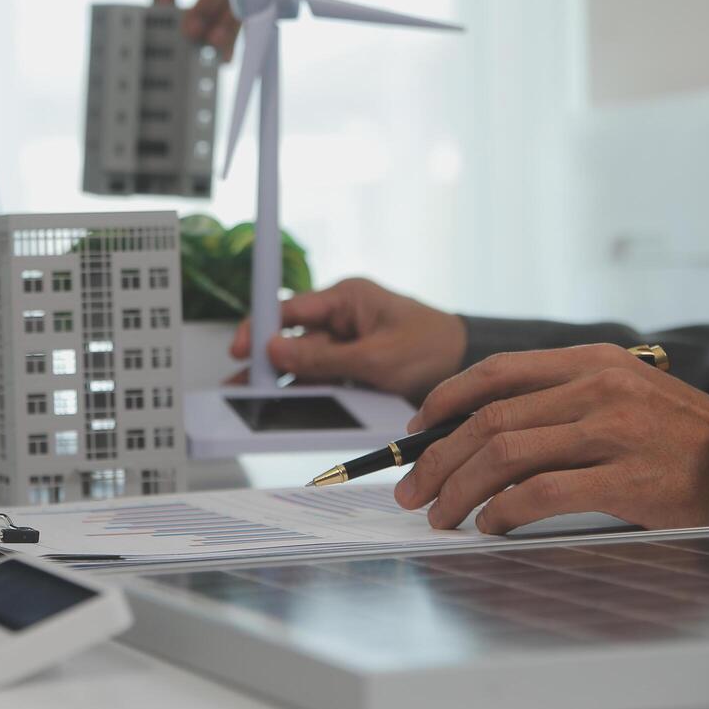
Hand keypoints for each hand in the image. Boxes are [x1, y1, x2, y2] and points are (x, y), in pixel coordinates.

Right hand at [229, 278, 466, 401]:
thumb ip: (322, 359)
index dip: (260, 327)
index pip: (289, 309)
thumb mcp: (376, 358)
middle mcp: (341, 318)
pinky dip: (306, 394)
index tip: (241, 350)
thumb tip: (274, 352)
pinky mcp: (354, 368)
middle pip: (291, 342)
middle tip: (238, 387)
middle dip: (265, 364)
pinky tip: (286, 409)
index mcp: (346, 299)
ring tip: (252, 404)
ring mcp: (346, 345)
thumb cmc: (433, 347)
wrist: (471, 365)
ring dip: (282, 384)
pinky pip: (322, 380)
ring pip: (303, 365)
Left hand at [394, 345, 708, 533]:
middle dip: (437, 457)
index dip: (444, 400)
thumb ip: (559, 399)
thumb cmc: (678, 435)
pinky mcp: (627, 479)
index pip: (496, 373)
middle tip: (412, 489)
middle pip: (488, 419)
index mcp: (589, 361)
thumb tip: (478, 430)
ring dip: (459, 489)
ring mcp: (612, 432)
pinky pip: (542, 494)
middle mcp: (596, 389)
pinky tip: (489, 526)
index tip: (415, 429)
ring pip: (504, 456)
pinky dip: (503, 512)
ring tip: (440, 514)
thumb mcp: (620, 392)